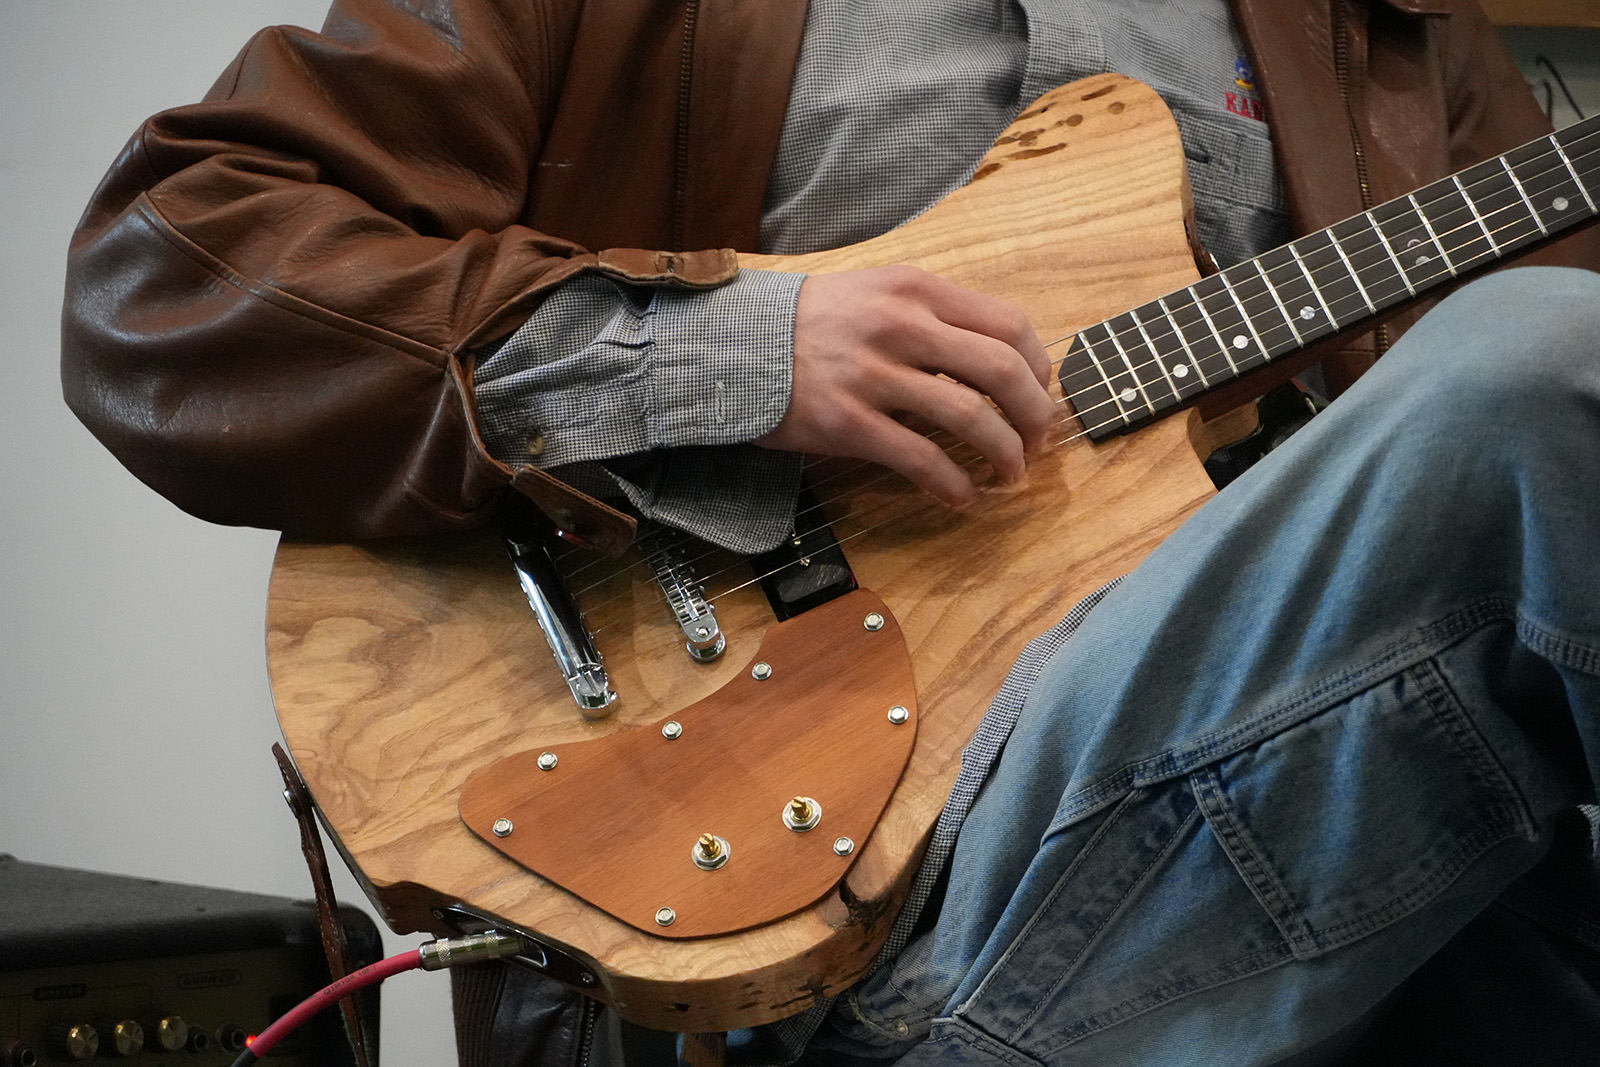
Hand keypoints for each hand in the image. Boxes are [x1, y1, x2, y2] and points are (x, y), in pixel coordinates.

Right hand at [757, 265, 1052, 504]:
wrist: (734, 342)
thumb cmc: (812, 323)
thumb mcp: (877, 293)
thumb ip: (933, 316)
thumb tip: (995, 362)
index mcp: (915, 290)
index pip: (1008, 325)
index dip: (1039, 368)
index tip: (1039, 395)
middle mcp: (901, 326)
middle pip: (1002, 371)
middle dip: (1033, 416)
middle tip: (1037, 442)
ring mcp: (873, 376)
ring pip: (970, 417)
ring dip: (1004, 454)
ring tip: (1009, 474)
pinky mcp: (847, 423)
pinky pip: (920, 458)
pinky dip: (953, 483)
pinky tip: (961, 495)